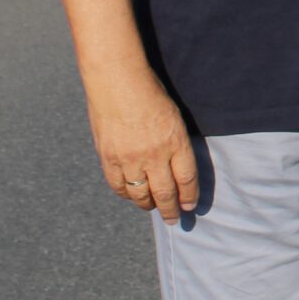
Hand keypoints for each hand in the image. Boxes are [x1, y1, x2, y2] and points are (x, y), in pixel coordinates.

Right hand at [84, 61, 197, 221]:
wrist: (116, 79)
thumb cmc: (149, 91)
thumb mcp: (173, 116)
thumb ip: (175, 142)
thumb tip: (175, 167)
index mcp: (176, 142)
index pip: (187, 179)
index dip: (189, 196)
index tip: (189, 207)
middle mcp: (154, 155)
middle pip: (165, 193)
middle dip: (171, 210)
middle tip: (174, 220)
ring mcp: (129, 158)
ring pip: (140, 194)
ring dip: (148, 205)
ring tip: (152, 207)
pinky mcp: (109, 158)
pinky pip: (118, 186)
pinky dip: (126, 194)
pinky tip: (131, 194)